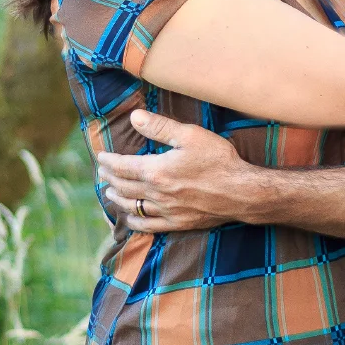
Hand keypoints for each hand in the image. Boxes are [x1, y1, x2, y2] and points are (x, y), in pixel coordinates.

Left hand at [94, 110, 259, 233]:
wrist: (242, 192)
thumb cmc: (219, 160)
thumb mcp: (190, 135)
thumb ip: (160, 127)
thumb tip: (134, 117)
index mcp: (157, 171)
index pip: (123, 167)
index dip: (109, 162)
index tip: (101, 157)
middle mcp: (157, 194)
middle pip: (124, 187)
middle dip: (109, 179)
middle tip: (102, 173)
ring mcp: (166, 211)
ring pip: (132, 207)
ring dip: (117, 199)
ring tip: (109, 192)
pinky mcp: (178, 223)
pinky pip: (148, 226)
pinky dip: (134, 221)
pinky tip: (129, 218)